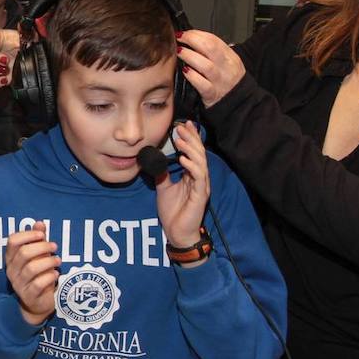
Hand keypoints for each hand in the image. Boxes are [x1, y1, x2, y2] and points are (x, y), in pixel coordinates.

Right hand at [5, 221, 60, 324]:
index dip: (28, 235)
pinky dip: (50, 277)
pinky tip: (55, 274)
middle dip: (42, 247)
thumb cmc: (38, 275)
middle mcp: (12, 270)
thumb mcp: (38, 255)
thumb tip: (39, 223)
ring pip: (32, 268)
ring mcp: (19, 284)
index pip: (12, 241)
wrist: (37, 303)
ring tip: (58, 260)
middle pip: (24, 253)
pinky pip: (39, 284)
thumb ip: (37, 240)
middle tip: (55, 247)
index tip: (42, 235)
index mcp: (11, 258)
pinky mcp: (29, 296)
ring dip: (48, 261)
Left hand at [154, 121, 210, 250]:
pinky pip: (199, 177)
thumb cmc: (174, 213)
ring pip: (200, 162)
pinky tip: (183, 159)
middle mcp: (200, 179)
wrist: (177, 233)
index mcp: (192, 176)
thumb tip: (156, 161)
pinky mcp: (201, 196)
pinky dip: (192, 166)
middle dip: (191, 139)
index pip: (193, 153)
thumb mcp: (164, 188)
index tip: (183, 125)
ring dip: (190, 149)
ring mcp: (201, 187)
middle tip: (182, 127)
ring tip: (180, 140)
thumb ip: (163, 174)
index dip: (190, 138)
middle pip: (199, 153)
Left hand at [176, 29, 245, 107]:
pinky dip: (192, 76)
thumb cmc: (228, 82)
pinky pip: (202, 84)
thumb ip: (214, 52)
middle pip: (210, 48)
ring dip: (190, 56)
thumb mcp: (227, 63)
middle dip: (192, 40)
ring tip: (179, 52)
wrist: (238, 104)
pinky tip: (185, 71)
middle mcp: (227, 68)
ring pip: (205, 65)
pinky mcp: (212, 95)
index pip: (214, 40)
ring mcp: (220, 81)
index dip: (197, 34)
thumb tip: (194, 39)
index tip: (185, 33)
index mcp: (231, 57)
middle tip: (179, 38)